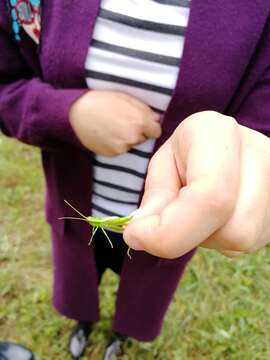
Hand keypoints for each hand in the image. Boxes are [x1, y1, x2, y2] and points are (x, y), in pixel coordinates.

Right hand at [69, 90, 160, 155]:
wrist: (76, 113)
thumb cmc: (101, 101)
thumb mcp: (125, 97)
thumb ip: (144, 109)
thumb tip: (156, 119)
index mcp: (141, 121)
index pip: (157, 131)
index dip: (150, 126)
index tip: (142, 122)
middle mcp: (134, 137)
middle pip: (143, 138)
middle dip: (137, 132)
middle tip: (122, 121)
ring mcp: (122, 147)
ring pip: (131, 144)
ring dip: (126, 138)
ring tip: (112, 127)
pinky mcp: (112, 154)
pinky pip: (119, 150)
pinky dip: (115, 144)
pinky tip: (106, 134)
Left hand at [123, 111, 269, 257]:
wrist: (227, 145)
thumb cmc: (190, 153)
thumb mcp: (164, 164)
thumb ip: (156, 197)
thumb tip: (141, 236)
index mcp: (220, 134)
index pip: (209, 198)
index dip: (169, 229)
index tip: (135, 234)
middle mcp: (261, 157)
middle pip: (231, 229)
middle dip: (187, 235)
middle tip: (167, 215)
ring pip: (240, 240)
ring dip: (204, 235)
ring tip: (195, 208)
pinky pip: (244, 242)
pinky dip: (218, 236)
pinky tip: (214, 214)